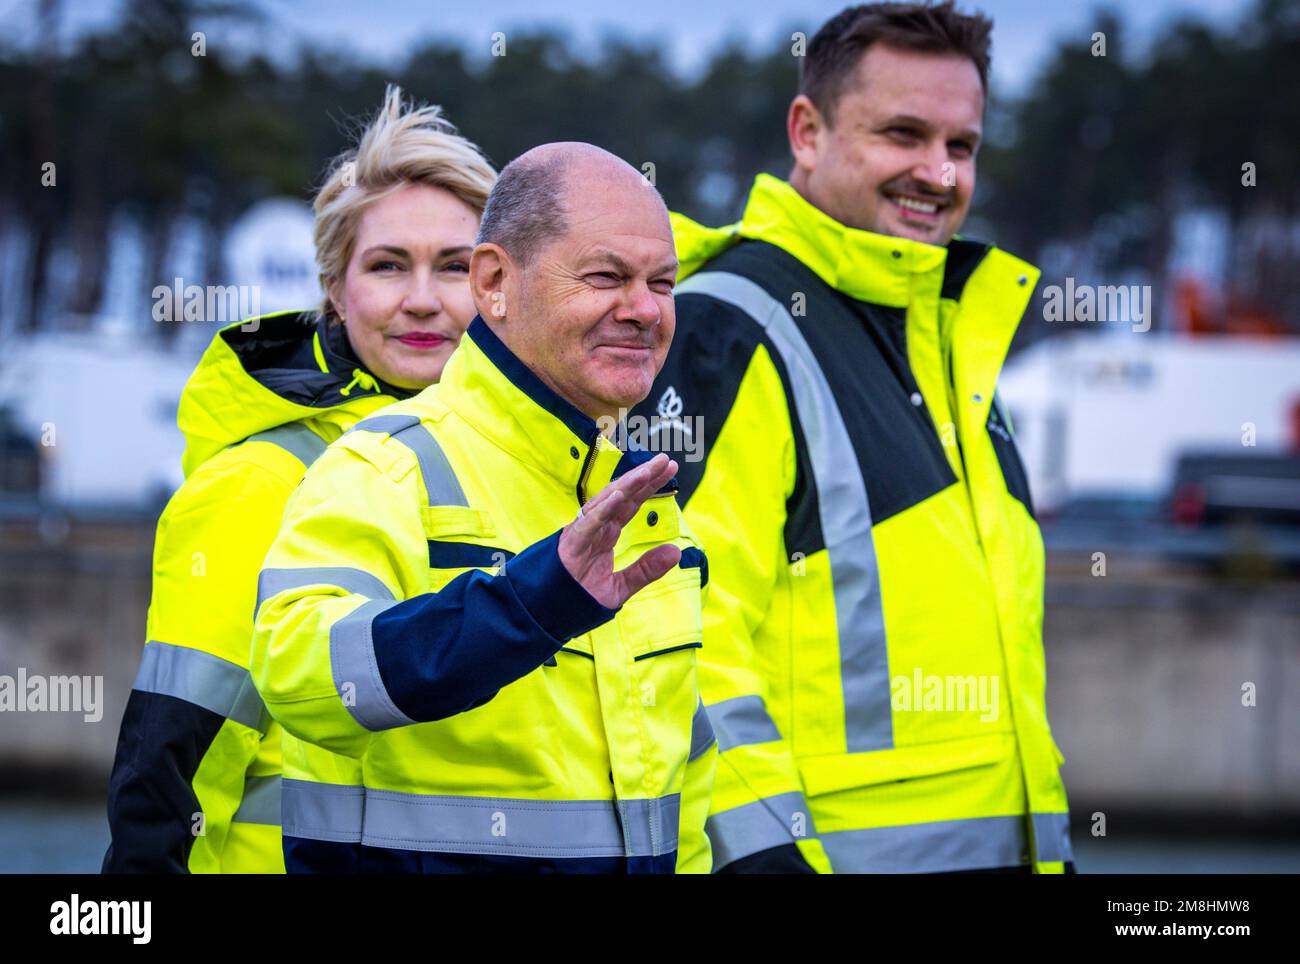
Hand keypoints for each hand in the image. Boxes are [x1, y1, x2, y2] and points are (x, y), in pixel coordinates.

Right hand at [558, 453, 681, 608]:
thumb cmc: (580, 597)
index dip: (649, 486)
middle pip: (622, 495)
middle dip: (643, 476)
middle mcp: (595, 526)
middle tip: (665, 460)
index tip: (669, 470)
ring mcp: (582, 532)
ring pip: (606, 502)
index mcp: (606, 532)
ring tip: (647, 470)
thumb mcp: (620, 586)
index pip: (631, 503)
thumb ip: (647, 569)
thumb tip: (676, 552)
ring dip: (627, 485)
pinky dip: (603, 508)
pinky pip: (589, 522)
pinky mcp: (571, 543)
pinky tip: (620, 495)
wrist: (549, 613)